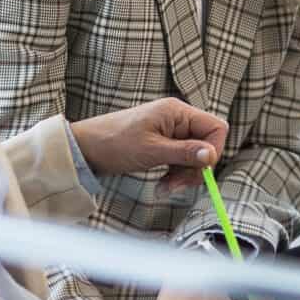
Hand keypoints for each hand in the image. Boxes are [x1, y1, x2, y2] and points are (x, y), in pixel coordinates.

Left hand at [71, 99, 229, 188]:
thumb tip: (211, 155)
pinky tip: (162, 183)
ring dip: (183, 175)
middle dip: (195, 169)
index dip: (214, 151)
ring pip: (194, 155)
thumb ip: (184, 152)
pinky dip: (175, 174)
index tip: (200, 170)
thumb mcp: (151, 150)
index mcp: (177, 112)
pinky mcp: (163, 143)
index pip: (215, 128)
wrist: (83, 148)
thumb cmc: (112, 143)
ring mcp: (171, 131)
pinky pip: (181, 159)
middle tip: (177, 186)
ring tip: (164, 187)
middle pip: (206, 144)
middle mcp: (177, 118)